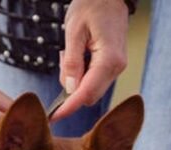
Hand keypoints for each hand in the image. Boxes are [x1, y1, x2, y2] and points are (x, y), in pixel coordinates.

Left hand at [52, 0, 128, 120]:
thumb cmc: (92, 6)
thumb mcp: (74, 31)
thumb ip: (71, 63)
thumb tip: (68, 89)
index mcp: (109, 60)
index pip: (87, 93)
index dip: (69, 107)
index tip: (53, 117)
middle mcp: (117, 68)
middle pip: (90, 95)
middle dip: (70, 89)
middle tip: (62, 60)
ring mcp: (116, 68)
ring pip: (90, 89)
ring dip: (74, 80)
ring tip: (69, 52)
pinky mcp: (112, 66)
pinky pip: (93, 80)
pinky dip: (80, 74)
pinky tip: (77, 54)